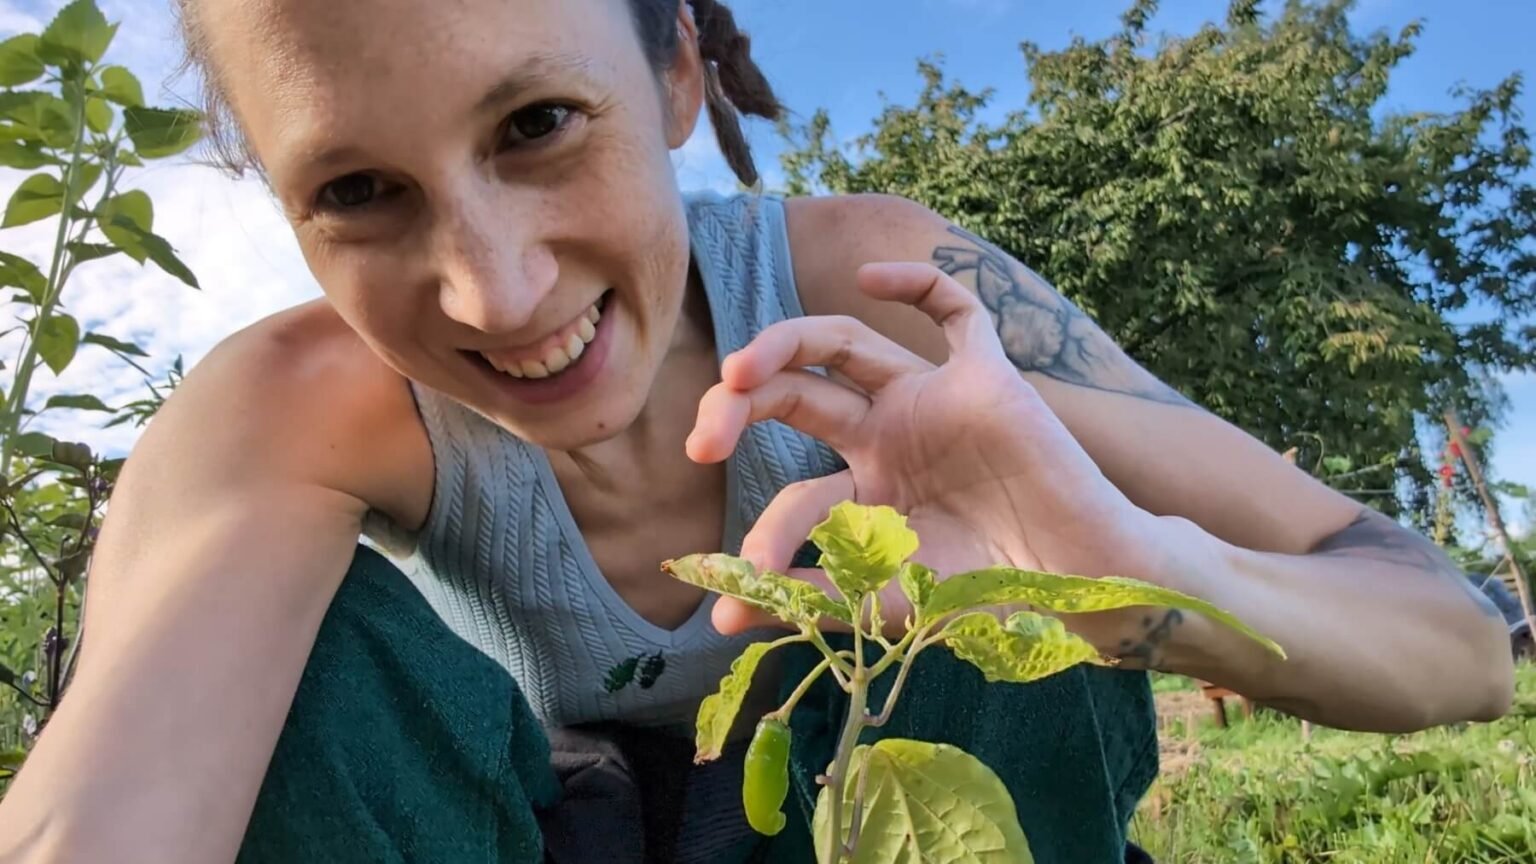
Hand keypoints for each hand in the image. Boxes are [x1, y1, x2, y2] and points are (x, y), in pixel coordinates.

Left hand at [686, 263, 1198, 649]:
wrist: (1081, 585)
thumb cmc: (991, 592)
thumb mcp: (887, 600)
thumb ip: (810, 598)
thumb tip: (723, 614)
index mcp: (863, 490)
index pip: (794, 491)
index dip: (763, 532)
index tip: (737, 578)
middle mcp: (886, 435)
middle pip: (794, 393)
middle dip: (737, 409)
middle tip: (700, 443)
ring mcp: (931, 400)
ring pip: (843, 341)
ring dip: (782, 345)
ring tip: (737, 373)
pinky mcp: (985, 378)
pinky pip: (956, 311)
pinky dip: (918, 285)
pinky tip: (871, 276)